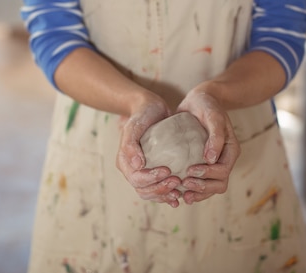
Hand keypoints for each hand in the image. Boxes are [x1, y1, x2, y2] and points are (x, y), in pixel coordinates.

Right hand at [116, 92, 182, 206]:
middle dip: (160, 189)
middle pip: (144, 190)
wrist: (152, 109)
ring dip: (165, 195)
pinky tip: (180, 196)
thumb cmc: (142, 115)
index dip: (152, 179)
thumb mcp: (134, 125)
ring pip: (151, 193)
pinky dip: (168, 194)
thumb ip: (131, 144)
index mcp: (125, 162)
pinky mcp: (154, 171)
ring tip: (179, 192)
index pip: (137, 179)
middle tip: (177, 181)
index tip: (168, 171)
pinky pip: (159, 189)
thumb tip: (136, 164)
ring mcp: (144, 172)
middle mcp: (132, 170)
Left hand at [176, 86, 240, 204]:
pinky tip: (179, 191)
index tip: (190, 170)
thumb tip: (212, 159)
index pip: (223, 171)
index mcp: (230, 150)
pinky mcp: (201, 163)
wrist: (199, 100)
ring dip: (198, 193)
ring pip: (210, 187)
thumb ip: (215, 136)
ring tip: (183, 194)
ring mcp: (213, 163)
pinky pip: (200, 181)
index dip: (208, 174)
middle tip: (184, 184)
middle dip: (202, 187)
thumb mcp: (213, 116)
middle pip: (219, 184)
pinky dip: (192, 189)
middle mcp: (223, 159)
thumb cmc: (207, 105)